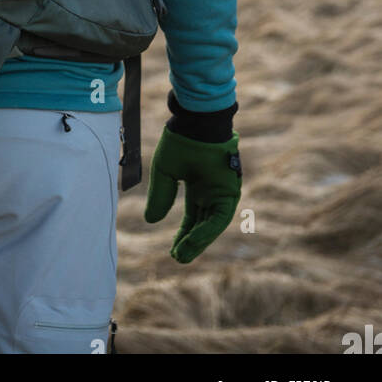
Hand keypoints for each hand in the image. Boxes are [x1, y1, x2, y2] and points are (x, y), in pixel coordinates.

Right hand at [143, 125, 241, 263]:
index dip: (184, 234)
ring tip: (182, 256)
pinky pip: (218, 218)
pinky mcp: (230, 193)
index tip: (174, 249)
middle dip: (191, 243)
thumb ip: (160, 196)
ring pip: (212, 225)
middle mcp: (212, 191)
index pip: (193, 217)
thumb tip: (151, 222)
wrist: (196, 122)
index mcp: (198, 185)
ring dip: (198, 242)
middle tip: (178, 258)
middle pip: (203, 224)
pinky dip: (206, 232)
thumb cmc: (181, 140)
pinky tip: (191, 242)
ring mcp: (222, 192)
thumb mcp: (164, 172)